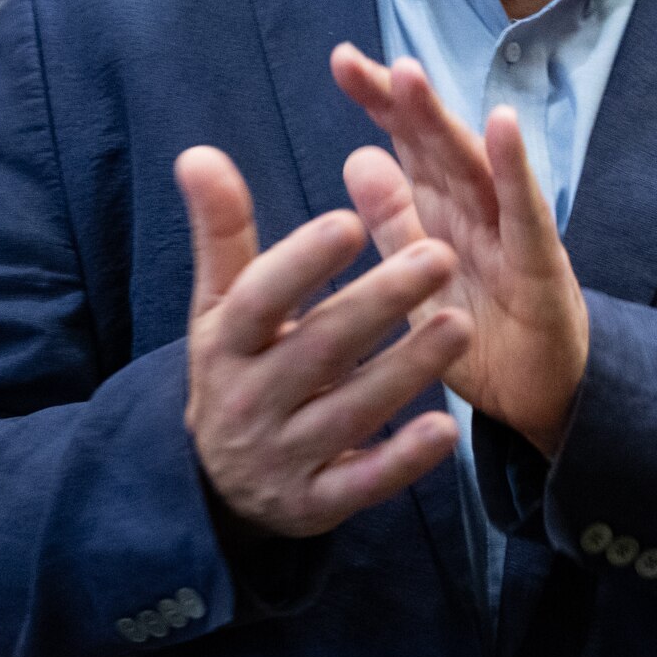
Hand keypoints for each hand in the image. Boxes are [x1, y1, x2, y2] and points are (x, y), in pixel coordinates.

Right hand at [177, 144, 469, 539]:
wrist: (216, 483)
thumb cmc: (237, 368)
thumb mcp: (220, 306)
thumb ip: (221, 233)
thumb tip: (198, 153)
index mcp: (226, 344)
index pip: (259, 300)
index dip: (301, 263)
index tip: (350, 221)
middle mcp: (250, 401)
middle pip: (317, 349)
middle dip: (379, 303)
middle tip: (440, 254)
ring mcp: (284, 456)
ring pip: (350, 412)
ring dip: (406, 370)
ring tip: (459, 323)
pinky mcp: (317, 503)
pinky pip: (364, 482)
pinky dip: (403, 460)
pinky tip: (447, 430)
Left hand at [330, 47, 590, 455]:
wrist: (535, 395)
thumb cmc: (479, 326)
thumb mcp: (420, 277)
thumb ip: (393, 220)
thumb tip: (357, 155)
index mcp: (441, 207)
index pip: (408, 143)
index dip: (380, 102)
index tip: (341, 60)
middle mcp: (476, 206)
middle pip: (437, 143)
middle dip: (404, 98)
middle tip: (363, 59)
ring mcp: (510, 231)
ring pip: (474, 166)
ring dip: (444, 120)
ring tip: (412, 75)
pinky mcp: (541, 265)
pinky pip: (526, 213)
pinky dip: (514, 169)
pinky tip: (502, 126)